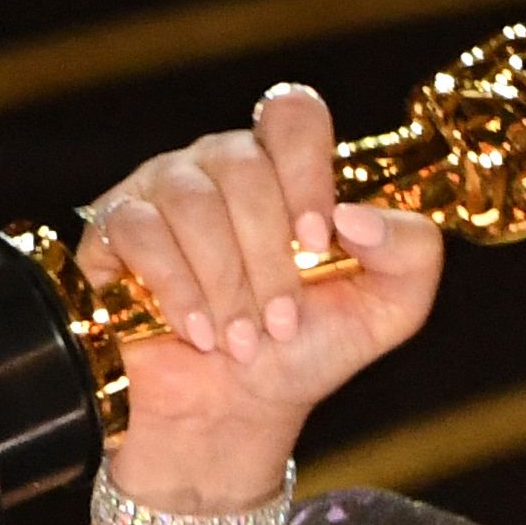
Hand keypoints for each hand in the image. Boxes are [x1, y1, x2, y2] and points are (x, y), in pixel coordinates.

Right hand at [76, 81, 442, 504]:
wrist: (235, 411)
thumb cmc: (304, 349)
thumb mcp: (387, 309)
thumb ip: (411, 252)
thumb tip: (356, 215)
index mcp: (287, 169)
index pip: (293, 113)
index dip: (306, 170)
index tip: (316, 238)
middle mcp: (223, 164)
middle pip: (244, 165)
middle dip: (268, 259)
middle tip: (279, 322)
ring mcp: (162, 189)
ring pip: (192, 200)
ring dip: (225, 283)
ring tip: (241, 340)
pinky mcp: (113, 227)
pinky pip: (139, 229)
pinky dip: (176, 288)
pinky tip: (197, 332)